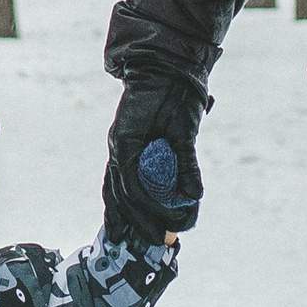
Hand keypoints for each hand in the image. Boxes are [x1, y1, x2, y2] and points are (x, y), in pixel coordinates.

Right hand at [105, 74, 205, 241]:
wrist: (166, 65)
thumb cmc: (176, 92)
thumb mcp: (185, 127)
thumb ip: (186, 162)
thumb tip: (193, 195)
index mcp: (128, 142)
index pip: (132, 186)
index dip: (150, 210)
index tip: (168, 226)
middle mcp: (119, 147)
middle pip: (120, 193)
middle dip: (135, 220)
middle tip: (155, 240)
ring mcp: (120, 146)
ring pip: (113, 187)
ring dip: (120, 212)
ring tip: (120, 236)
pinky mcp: (128, 144)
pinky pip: (118, 177)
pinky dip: (119, 197)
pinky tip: (120, 212)